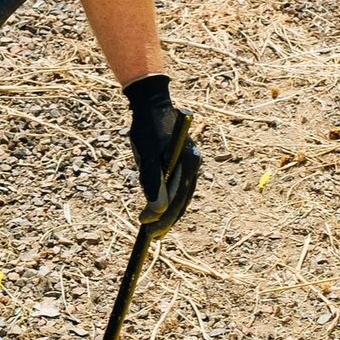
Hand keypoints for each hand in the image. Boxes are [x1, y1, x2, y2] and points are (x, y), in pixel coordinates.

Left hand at [124, 74, 200, 234]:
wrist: (150, 103)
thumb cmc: (146, 127)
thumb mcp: (146, 155)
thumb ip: (152, 181)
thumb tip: (157, 209)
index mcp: (189, 161)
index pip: (178, 197)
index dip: (163, 216)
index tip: (148, 228)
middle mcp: (194, 163)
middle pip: (183, 199)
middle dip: (168, 220)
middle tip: (152, 236)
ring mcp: (190, 162)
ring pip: (181, 195)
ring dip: (169, 212)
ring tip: (155, 229)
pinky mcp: (183, 161)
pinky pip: (178, 186)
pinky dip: (169, 199)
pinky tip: (159, 210)